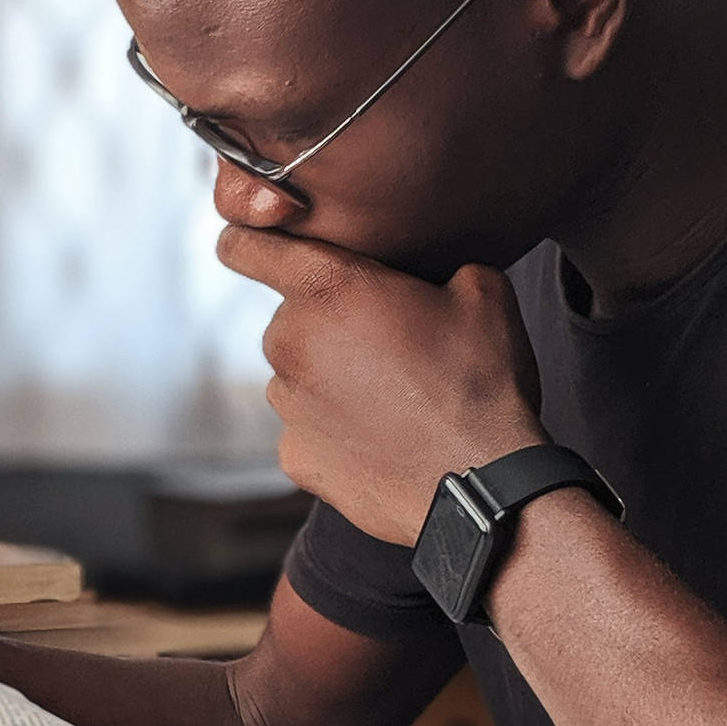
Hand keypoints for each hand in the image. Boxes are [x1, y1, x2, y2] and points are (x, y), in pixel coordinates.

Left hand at [217, 227, 545, 545]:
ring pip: (297, 376)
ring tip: (394, 399)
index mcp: (326, 286)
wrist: (481, 482)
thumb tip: (438, 276)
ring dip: (331, 379)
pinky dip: (335, 431)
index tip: (257, 249)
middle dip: (329, 324)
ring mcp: (286, 404)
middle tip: (389, 346)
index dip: (248, 243)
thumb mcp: (483, 293)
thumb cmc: (481, 381)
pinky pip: (307, 429)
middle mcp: (290, 340)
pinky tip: (382, 439)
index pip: (243, 247)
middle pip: (290, 318)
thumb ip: (439, 264)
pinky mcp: (294, 455)